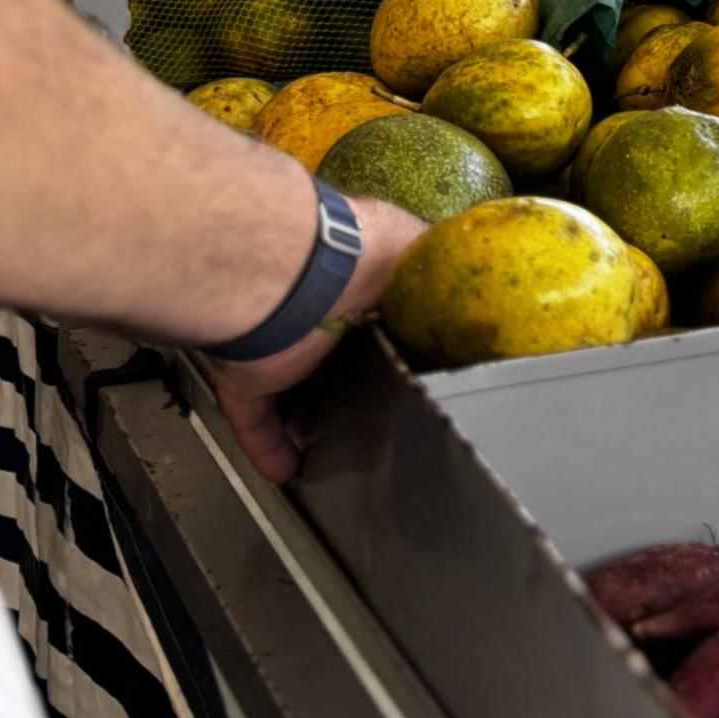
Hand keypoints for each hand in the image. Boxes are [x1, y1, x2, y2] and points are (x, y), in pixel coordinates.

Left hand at [199, 196, 424, 483]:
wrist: (298, 273)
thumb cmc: (365, 252)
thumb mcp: (423, 246)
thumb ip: (440, 268)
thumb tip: (468, 289)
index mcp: (360, 275)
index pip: (381, 309)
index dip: (396, 333)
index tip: (417, 363)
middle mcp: (317, 311)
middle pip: (338, 352)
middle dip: (355, 376)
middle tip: (387, 410)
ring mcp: (279, 344)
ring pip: (294, 386)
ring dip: (309, 412)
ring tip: (340, 445)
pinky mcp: (250, 378)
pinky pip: (257, 418)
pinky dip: (267, 446)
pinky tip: (288, 471)